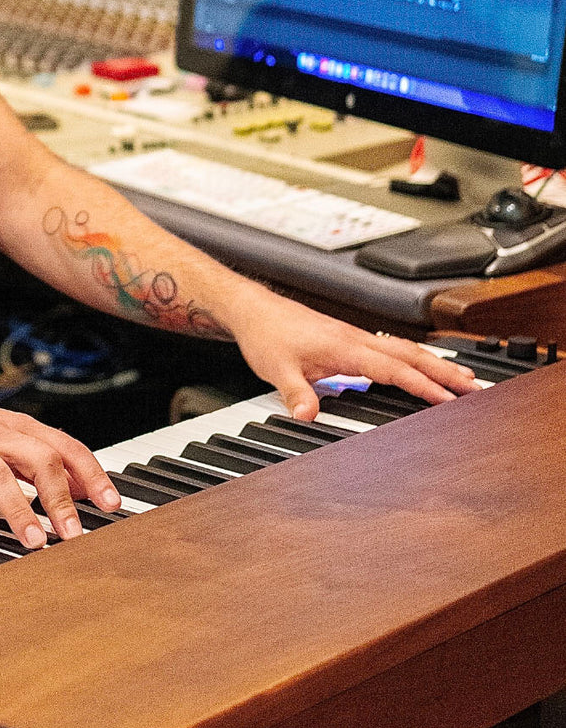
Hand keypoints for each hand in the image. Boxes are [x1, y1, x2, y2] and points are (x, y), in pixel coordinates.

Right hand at [0, 398, 121, 547]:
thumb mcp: (8, 438)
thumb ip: (44, 462)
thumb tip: (85, 489)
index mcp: (20, 429)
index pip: (66, 447)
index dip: (91, 475)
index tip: (110, 505)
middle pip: (39, 459)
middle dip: (60, 498)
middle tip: (73, 533)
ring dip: (20, 511)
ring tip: (35, 542)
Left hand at [221, 285, 478, 420]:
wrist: (253, 311)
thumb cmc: (266, 335)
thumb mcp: (277, 370)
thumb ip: (297, 394)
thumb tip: (307, 416)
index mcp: (346, 347)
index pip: (394, 369)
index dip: (423, 385)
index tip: (449, 399)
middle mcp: (355, 339)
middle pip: (411, 355)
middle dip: (445, 371)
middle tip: (475, 387)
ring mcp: (353, 337)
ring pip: (403, 349)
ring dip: (433, 363)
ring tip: (461, 377)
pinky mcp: (347, 338)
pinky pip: (390, 348)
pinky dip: (413, 358)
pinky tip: (418, 366)